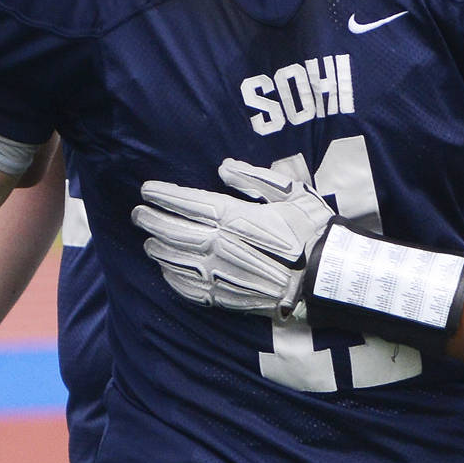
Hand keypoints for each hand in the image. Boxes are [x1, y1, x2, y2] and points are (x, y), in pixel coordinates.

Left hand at [133, 158, 334, 316]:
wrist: (326, 277)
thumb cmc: (311, 230)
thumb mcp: (291, 193)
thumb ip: (254, 178)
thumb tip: (224, 166)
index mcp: (236, 217)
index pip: (190, 203)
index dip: (166, 195)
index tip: (147, 189)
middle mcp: (222, 245)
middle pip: (177, 231)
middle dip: (154, 220)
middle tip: (137, 213)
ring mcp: (222, 273)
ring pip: (179, 260)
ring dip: (160, 248)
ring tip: (148, 240)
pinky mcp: (227, 296)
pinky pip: (192, 288)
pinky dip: (174, 278)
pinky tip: (166, 271)